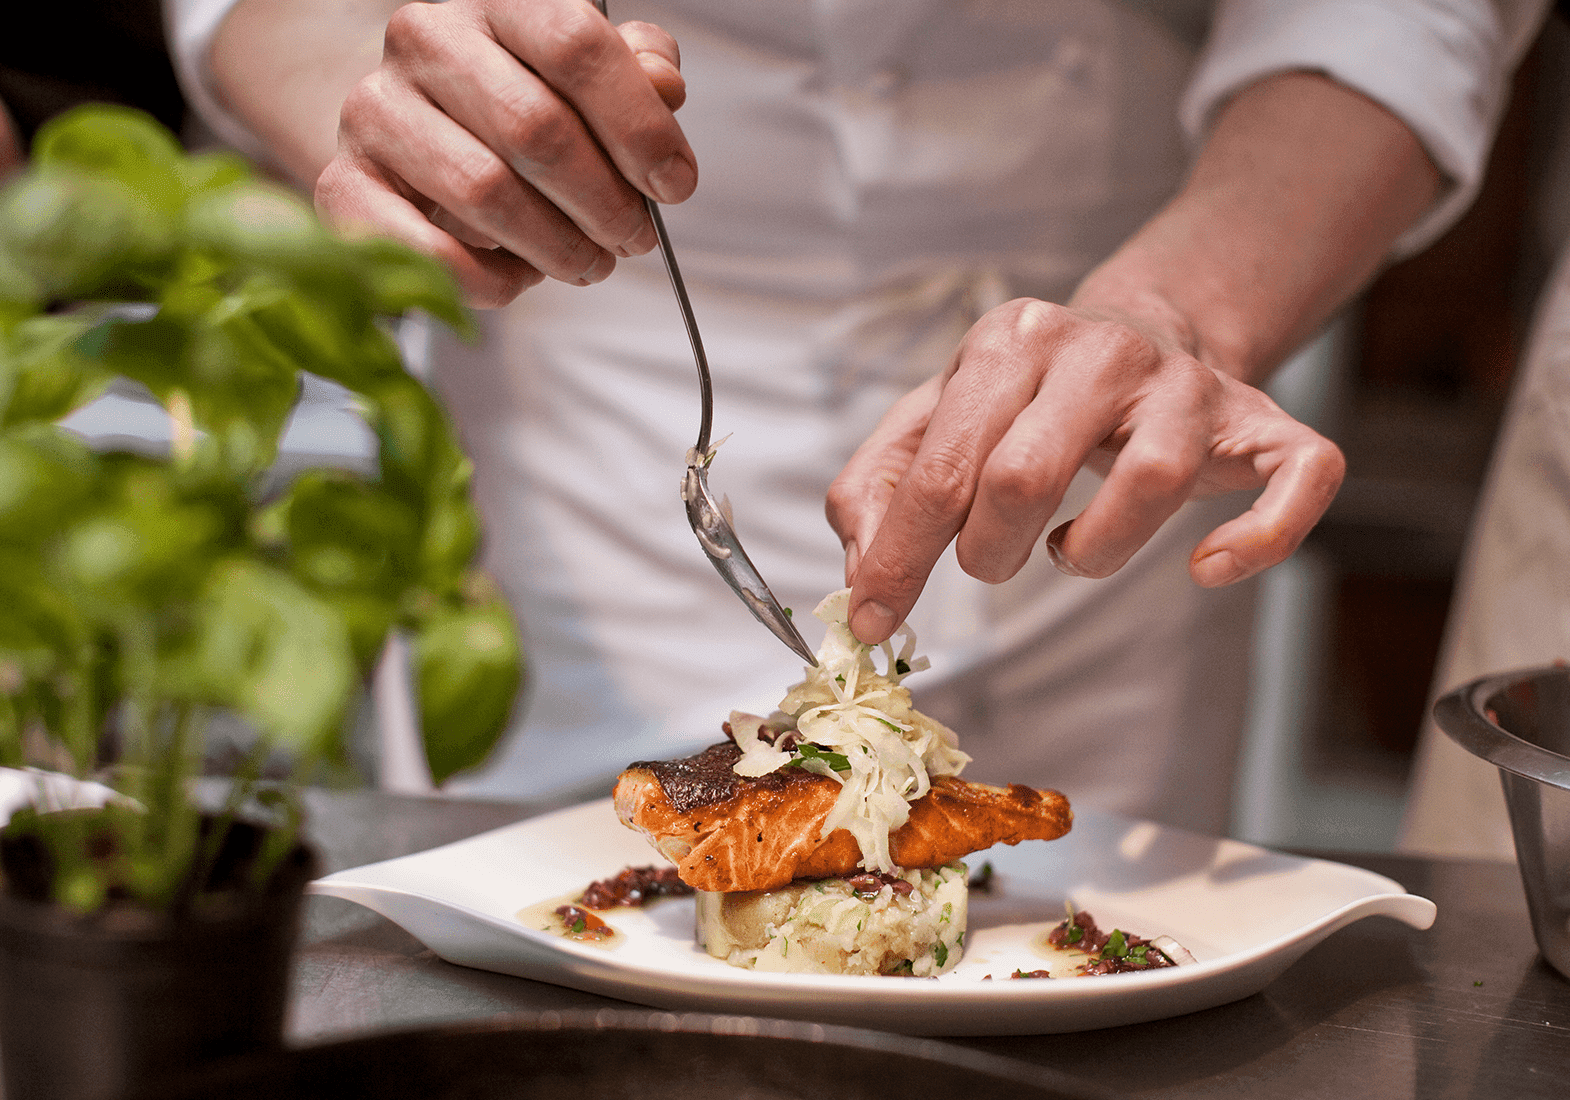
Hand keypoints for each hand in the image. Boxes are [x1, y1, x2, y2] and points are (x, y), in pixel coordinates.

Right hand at [314, 0, 694, 306]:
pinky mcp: (343, 185)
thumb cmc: (515, 111)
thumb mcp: (584, 81)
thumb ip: (634, 72)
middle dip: (605, 201)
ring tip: (586, 263)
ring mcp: (375, 110)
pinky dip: (490, 279)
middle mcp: (426, 40)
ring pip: (488, 191)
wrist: (411, 145)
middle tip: (633, 239)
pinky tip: (518, 278)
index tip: (674, 185)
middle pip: (538, 127)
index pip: (576, 43)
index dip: (639, 124)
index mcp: (496, 1)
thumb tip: (664, 85)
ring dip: (556, 246)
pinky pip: (429, 249)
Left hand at [825, 298, 1345, 643]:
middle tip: (991, 563)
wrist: (1153, 326)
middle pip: (1026, 474)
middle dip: (989, 551)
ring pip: (1152, 482)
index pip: (942, 465)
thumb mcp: (941, 412)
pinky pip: (1296, 479)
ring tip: (1068, 551)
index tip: (873, 619)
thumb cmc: (1031, 393)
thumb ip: (883, 482)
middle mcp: (1103, 351)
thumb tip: (862, 567)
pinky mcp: (1266, 423)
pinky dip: (1258, 540)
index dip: (901, 557)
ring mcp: (1192, 387)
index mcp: (1012, 340)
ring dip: (1095, 552)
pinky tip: (1204, 568)